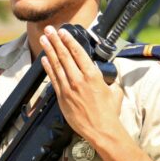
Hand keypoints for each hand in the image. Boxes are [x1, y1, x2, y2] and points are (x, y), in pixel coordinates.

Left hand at [39, 26, 123, 143]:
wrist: (101, 130)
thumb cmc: (109, 112)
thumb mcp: (115, 91)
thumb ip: (110, 80)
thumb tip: (108, 76)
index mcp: (93, 75)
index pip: (78, 53)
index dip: (69, 40)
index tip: (63, 31)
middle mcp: (79, 80)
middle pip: (64, 55)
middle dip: (56, 40)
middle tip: (49, 29)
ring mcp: (69, 89)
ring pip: (56, 65)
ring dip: (49, 50)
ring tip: (44, 39)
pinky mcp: (62, 98)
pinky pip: (53, 79)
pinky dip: (48, 68)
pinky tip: (44, 59)